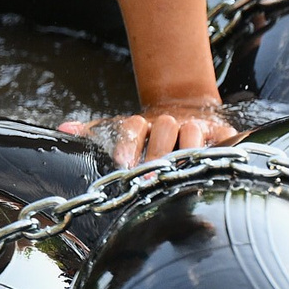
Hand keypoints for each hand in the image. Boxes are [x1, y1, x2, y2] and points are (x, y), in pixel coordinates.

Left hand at [58, 99, 239, 165]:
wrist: (189, 110)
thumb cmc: (150, 134)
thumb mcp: (121, 132)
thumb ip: (95, 132)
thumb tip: (62, 129)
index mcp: (145, 122)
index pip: (134, 126)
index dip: (129, 144)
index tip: (124, 164)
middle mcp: (171, 122)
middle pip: (165, 129)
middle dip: (158, 154)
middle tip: (152, 179)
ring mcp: (197, 126)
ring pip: (193, 134)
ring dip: (187, 151)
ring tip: (181, 174)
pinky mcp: (222, 131)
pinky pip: (226, 137)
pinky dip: (224, 147)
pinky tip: (216, 165)